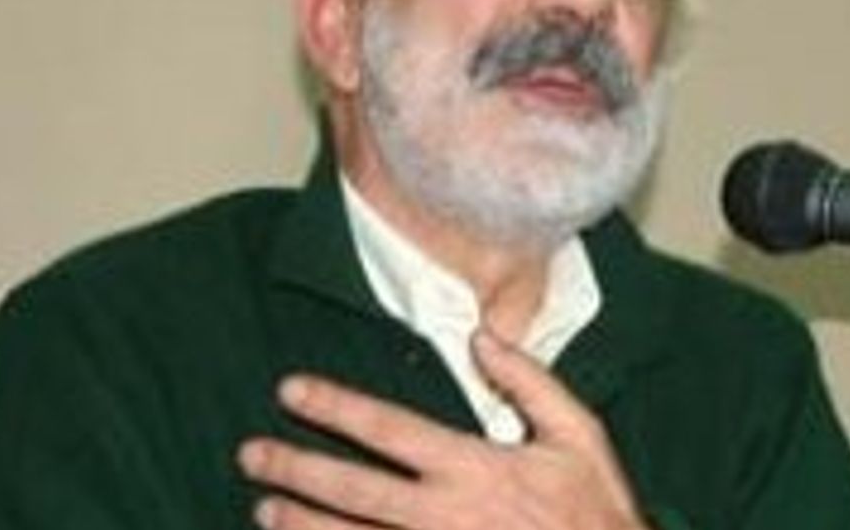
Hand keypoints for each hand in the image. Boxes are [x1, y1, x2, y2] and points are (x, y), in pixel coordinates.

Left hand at [238, 330, 648, 529]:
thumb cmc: (598, 512)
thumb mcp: (580, 434)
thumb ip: (530, 383)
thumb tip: (481, 338)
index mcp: (475, 468)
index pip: (388, 428)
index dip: (334, 406)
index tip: (291, 391)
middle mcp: (444, 515)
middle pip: (353, 488)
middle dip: (296, 469)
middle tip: (251, 455)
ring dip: (303, 524)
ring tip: (262, 509)